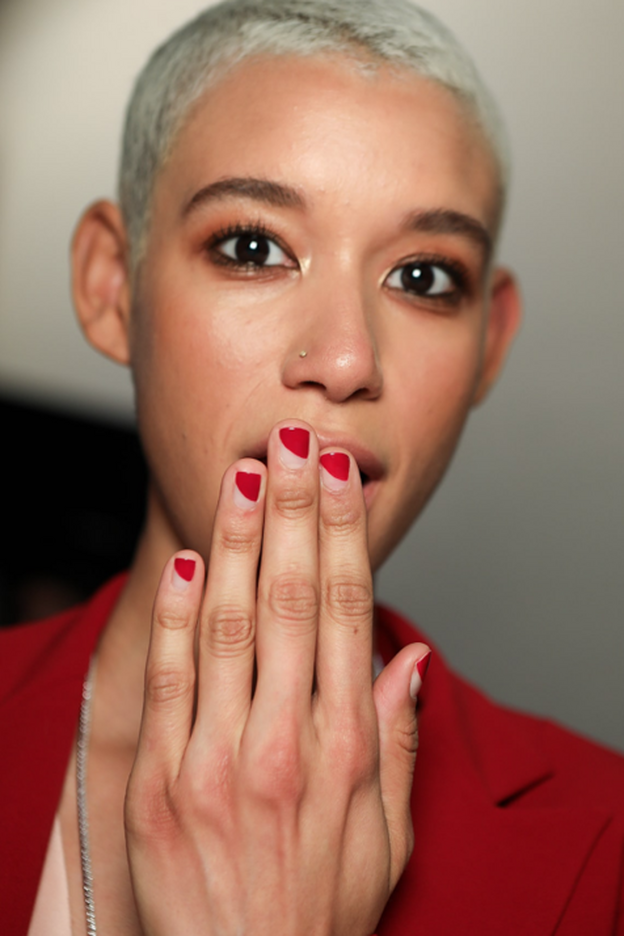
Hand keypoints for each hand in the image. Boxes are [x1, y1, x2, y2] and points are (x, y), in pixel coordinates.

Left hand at [125, 421, 429, 935]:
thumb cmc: (319, 912)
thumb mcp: (390, 838)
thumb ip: (399, 741)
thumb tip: (409, 659)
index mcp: (348, 750)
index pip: (347, 614)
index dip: (344, 538)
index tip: (340, 479)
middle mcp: (286, 744)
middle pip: (291, 599)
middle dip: (294, 511)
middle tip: (295, 442)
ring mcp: (219, 760)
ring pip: (230, 623)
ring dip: (236, 541)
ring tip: (244, 475)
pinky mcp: (163, 781)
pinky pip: (169, 680)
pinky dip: (174, 615)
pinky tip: (183, 561)